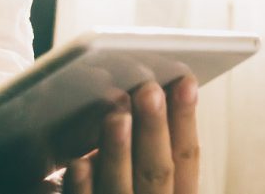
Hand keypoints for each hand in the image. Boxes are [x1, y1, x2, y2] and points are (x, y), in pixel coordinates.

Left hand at [64, 75, 199, 193]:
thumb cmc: (121, 186)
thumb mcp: (145, 173)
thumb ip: (148, 144)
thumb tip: (146, 91)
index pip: (186, 157)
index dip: (186, 120)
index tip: (185, 82)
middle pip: (157, 171)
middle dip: (153, 129)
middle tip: (148, 91)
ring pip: (121, 187)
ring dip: (118, 152)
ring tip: (116, 117)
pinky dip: (82, 186)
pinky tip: (78, 164)